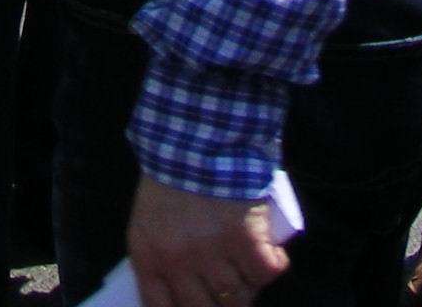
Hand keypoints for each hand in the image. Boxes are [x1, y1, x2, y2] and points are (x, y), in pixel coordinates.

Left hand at [125, 176, 289, 306]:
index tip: (201, 305)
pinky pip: (265, 272)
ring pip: (237, 297)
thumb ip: (158, 250)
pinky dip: (273, 266)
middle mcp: (177, 261)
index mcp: (148, 255)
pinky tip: (272, 256)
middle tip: (230, 294)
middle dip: (219, 305)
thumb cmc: (171, 171)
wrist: (197, 133)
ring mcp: (211, 253)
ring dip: (248, 288)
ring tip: (250, 271)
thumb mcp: (149, 215)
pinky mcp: (244, 239)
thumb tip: (182, 286)